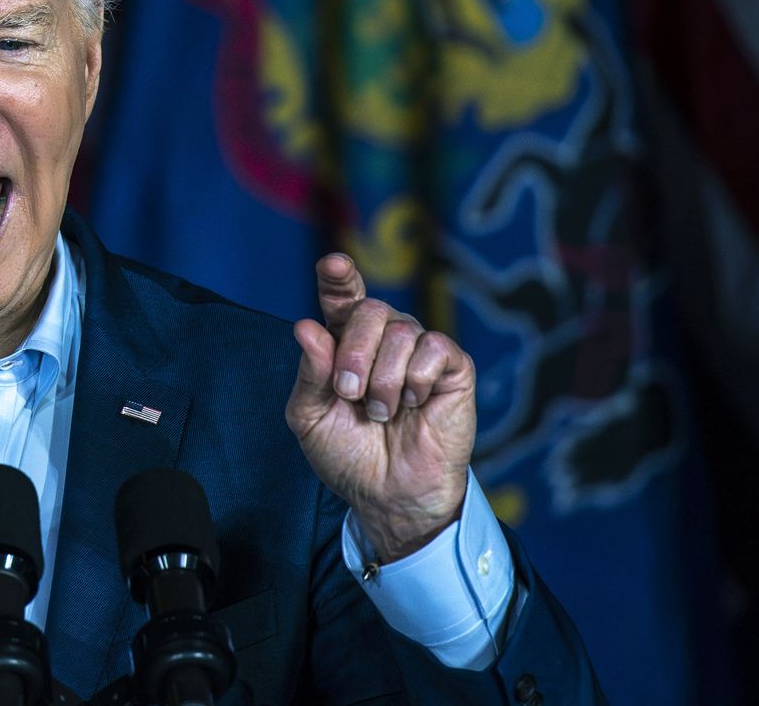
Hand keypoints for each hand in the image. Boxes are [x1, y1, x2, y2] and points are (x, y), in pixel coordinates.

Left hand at [284, 254, 475, 562]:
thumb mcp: (310, 418)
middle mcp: (382, 340)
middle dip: (354, 353)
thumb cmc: (347, 455)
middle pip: (370, 309)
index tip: (333, 264)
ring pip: (401, 329)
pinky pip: (436, 347)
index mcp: (344, 344)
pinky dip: (417, 378)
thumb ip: (309, 373)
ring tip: (381, 412)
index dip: (338, 277)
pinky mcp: (453, 368)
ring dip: (384, 377)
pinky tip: (414, 402)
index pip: (342, 297)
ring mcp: (418, 351)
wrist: (387, 494)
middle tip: (350, 393)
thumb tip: (305, 326)